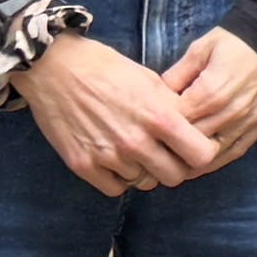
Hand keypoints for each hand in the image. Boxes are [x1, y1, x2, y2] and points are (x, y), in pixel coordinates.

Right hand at [15, 33, 229, 197]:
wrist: (54, 68)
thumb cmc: (106, 68)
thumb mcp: (150, 80)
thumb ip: (172, 108)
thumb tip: (193, 129)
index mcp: (159, 116)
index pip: (201, 156)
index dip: (202, 152)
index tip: (194, 147)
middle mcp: (136, 141)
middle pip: (174, 177)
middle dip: (174, 166)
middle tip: (164, 153)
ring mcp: (109, 156)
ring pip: (145, 183)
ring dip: (144, 171)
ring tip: (134, 150)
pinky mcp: (84, 165)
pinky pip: (116, 189)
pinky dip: (119, 179)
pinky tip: (115, 160)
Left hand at [157, 29, 256, 160]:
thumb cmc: (237, 41)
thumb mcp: (200, 49)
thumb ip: (177, 75)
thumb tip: (155, 96)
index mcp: (210, 91)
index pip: (176, 122)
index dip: (158, 127)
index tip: (147, 127)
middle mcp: (229, 112)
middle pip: (192, 142)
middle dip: (171, 146)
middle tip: (154, 148)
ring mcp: (247, 122)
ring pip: (212, 154)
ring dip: (190, 160)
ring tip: (171, 162)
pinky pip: (235, 153)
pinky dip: (215, 162)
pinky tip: (198, 164)